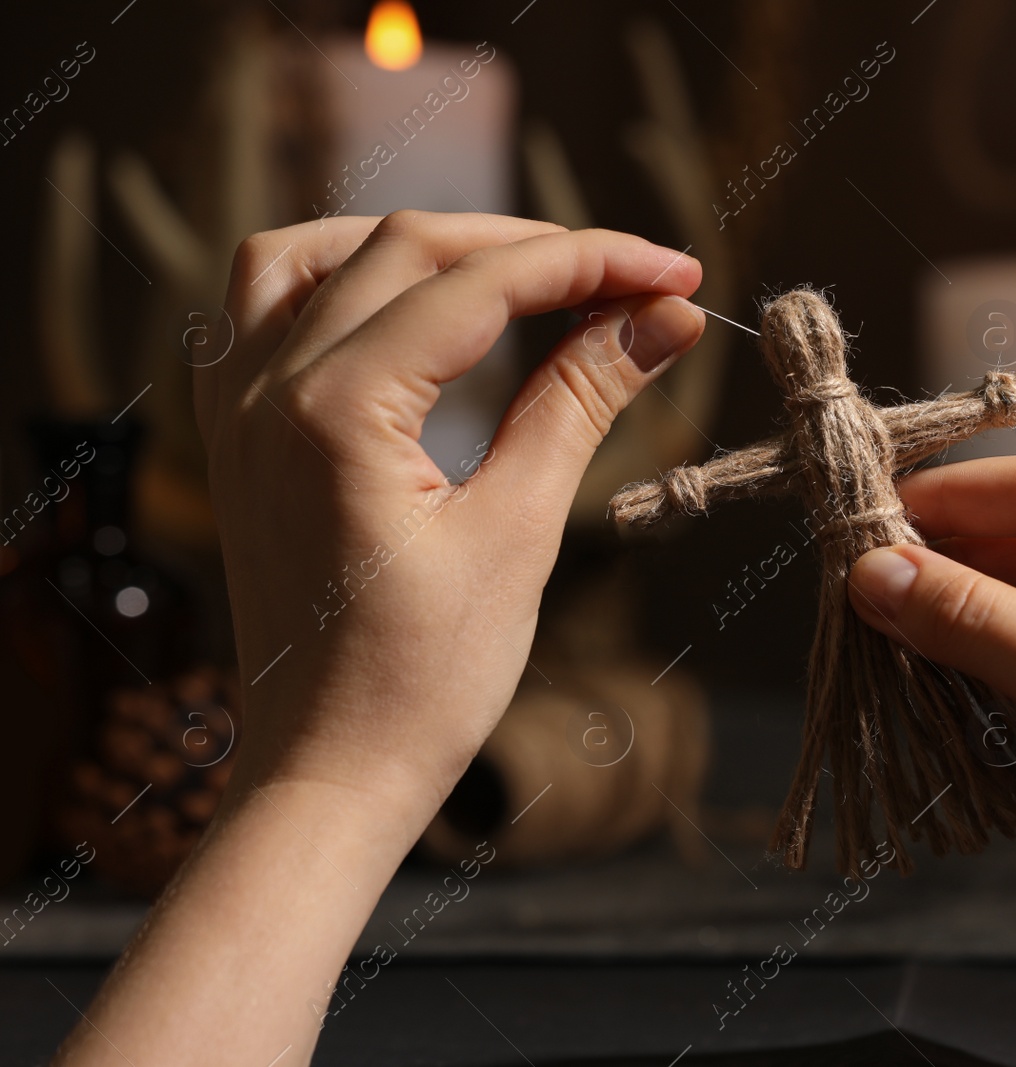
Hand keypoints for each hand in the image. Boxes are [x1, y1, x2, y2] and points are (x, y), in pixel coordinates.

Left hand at [53, 213, 704, 1066]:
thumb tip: (664, 320)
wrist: (328, 775)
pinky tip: (407, 306)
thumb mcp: (519, 532)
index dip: (591, 263)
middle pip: (407, 247)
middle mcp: (265, 389)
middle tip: (637, 279)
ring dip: (424, 245)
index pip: (479, 284)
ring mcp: (234, 408)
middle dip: (531, 251)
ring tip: (523, 272)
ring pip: (316, 253)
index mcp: (335, 411)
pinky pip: (262, 307)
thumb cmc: (422, 681)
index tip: (676, 276)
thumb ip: (582, 402)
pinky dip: (341, 278)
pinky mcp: (234, 435)